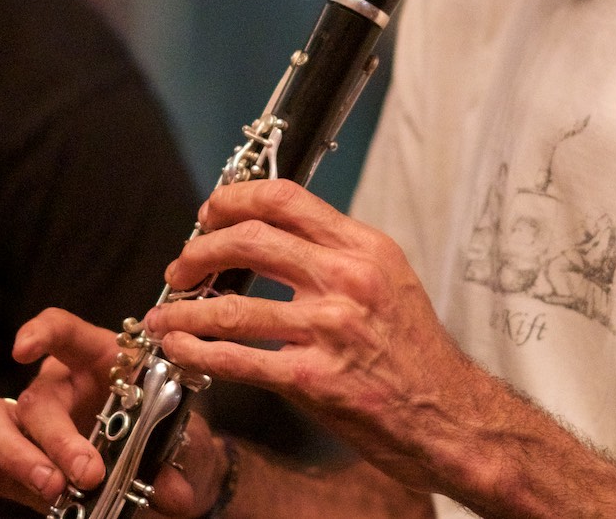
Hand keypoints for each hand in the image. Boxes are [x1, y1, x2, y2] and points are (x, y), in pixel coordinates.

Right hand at [0, 308, 229, 517]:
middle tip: (87, 473)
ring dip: (15, 454)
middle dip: (57, 437)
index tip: (24, 350)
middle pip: (37, 398)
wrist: (174, 479)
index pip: (65, 332)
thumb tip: (172, 492)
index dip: (42, 332)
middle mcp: (59, 388)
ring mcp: (32, 428)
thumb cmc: (176, 443)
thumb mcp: (186, 444)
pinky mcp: (16, 470)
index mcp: (100, 363)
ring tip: (49, 488)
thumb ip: (175, 459)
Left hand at [143, 180, 484, 495]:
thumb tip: (273, 234)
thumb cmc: (416, 354)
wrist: (450, 416)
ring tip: (165, 313)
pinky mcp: (314, 378)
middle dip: (199, 251)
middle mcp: (347, 280)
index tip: (208, 213)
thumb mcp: (388, 280)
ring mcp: (329, 329)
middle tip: (180, 267)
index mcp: (363, 248)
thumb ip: (335, 254)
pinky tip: (179, 348)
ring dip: (185, 309)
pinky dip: (198, 351)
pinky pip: (238, 359)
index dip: (233, 199)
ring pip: (232, 306)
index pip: (285, 198)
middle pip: (249, 240)